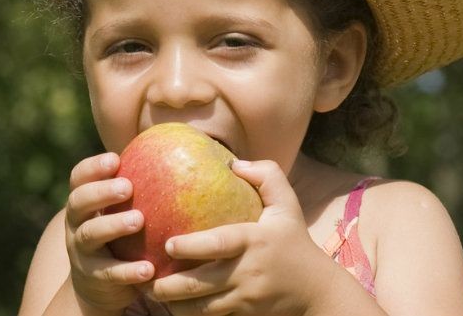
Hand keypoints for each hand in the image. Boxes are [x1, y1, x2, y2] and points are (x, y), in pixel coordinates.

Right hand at [62, 152, 154, 312]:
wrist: (100, 286)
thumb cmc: (122, 237)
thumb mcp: (123, 211)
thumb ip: (141, 188)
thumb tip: (184, 151)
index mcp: (84, 202)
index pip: (79, 178)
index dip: (93, 167)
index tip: (116, 159)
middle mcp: (76, 223)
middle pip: (79, 202)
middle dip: (101, 192)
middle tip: (128, 187)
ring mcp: (81, 251)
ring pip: (90, 234)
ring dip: (113, 225)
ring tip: (139, 220)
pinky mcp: (92, 277)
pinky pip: (108, 273)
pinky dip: (127, 270)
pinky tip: (149, 269)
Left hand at [146, 160, 353, 314]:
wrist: (317, 290)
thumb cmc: (296, 242)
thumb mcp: (288, 205)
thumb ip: (267, 176)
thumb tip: (233, 163)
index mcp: (255, 240)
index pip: (220, 244)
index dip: (192, 246)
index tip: (168, 244)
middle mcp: (248, 272)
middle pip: (202, 284)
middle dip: (170, 286)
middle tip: (145, 279)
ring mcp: (246, 298)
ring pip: (203, 308)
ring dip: (174, 304)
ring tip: (151, 294)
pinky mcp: (245, 314)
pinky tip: (174, 309)